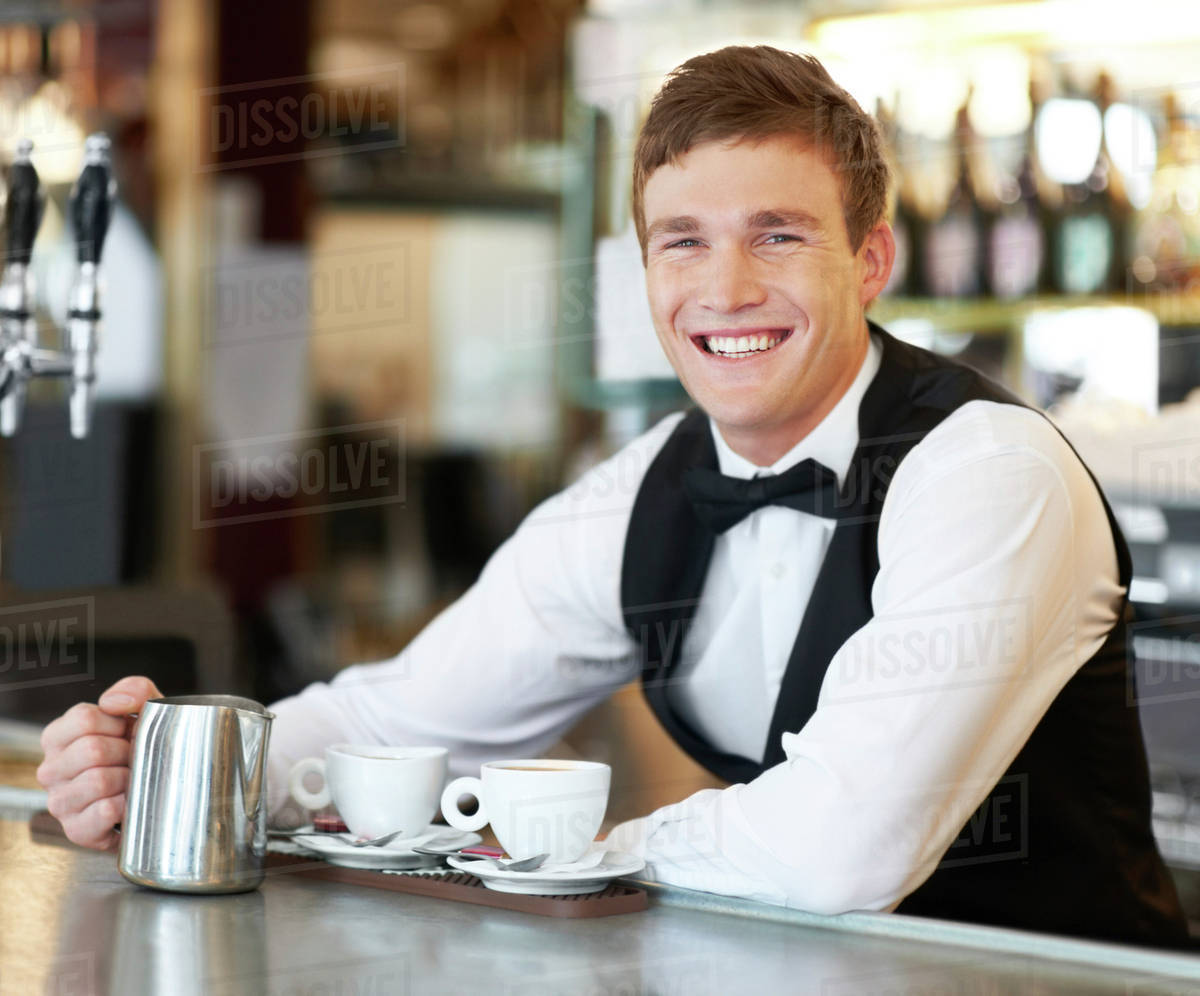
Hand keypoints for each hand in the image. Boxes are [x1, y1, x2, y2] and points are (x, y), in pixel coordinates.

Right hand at [36, 676, 162, 850]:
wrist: (165, 790)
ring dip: (128, 779)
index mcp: (59, 736)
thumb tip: (112, 702)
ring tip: (132, 780)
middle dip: (126, 753)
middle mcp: (51, 770)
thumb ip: (134, 691)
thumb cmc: (147, 748)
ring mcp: (60, 802)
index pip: (84, 719)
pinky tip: (129, 802)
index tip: (128, 733)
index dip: (118, 725)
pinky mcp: (76, 830)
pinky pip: (105, 811)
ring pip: (97, 781)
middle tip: (134, 760)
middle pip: (91, 750)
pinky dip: (127, 805)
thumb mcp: (147, 710)